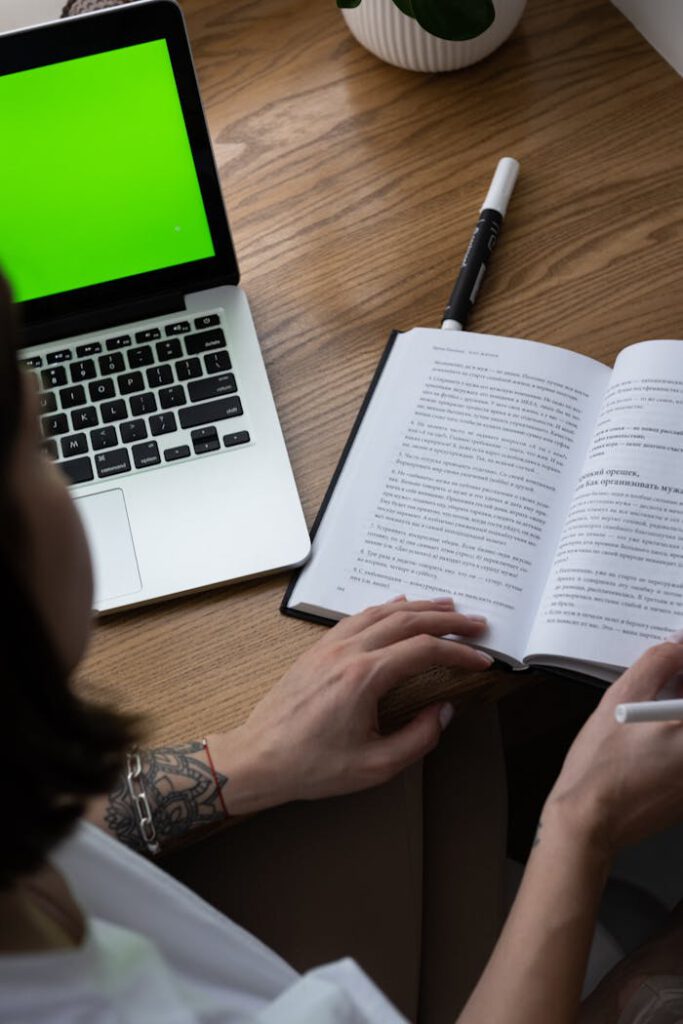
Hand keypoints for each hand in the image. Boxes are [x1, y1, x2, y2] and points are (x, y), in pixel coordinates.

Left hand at [208, 597, 491, 814]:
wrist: (259, 758)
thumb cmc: (313, 766)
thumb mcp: (375, 766)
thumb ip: (418, 737)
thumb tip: (443, 711)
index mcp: (364, 677)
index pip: (424, 650)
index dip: (459, 652)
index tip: (482, 660)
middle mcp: (348, 651)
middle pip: (407, 620)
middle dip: (447, 620)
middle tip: (478, 624)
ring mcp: (330, 646)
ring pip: (382, 612)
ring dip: (419, 607)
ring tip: (448, 608)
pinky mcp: (318, 649)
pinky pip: (359, 617)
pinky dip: (386, 608)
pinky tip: (399, 606)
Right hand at [545, 641, 682, 857]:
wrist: (591, 820)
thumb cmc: (601, 764)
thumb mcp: (622, 698)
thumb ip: (656, 663)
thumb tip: (677, 645)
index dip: (682, 663)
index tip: (674, 656)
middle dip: (679, 687)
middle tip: (665, 675)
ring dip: (677, 708)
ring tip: (652, 708)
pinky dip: (673, 734)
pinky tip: (651, 735)